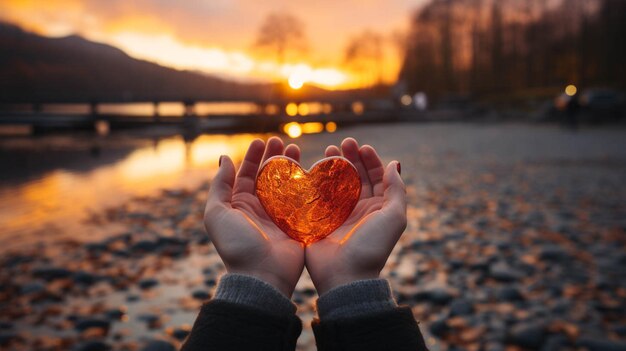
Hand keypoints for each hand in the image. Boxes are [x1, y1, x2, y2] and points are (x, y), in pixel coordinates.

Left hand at [204, 137, 303, 296]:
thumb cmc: (236, 245)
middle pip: (268, 177)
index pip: (246, 174)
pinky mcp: (297, 224)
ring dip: (291, 167)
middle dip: (274, 157)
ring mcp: (280, 216)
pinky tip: (312, 170)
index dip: (253, 157)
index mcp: (240, 205)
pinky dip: (307, 185)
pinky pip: (303, 201)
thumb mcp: (217, 213)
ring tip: (297, 150)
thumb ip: (219, 185)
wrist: (261, 276)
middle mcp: (259, 208)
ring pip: (287, 185)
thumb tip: (224, 158)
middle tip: (283, 142)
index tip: (261, 140)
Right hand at [305, 138, 405, 294]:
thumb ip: (396, 190)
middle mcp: (359, 208)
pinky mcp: (319, 220)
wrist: (346, 275)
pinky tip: (312, 168)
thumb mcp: (394, 217)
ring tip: (328, 151)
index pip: (376, 177)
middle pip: (356, 176)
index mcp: (378, 207)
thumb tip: (394, 164)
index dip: (370, 160)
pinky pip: (318, 195)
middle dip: (350, 157)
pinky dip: (316, 180)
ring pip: (336, 182)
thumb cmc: (373, 246)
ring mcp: (338, 213)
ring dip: (333, 165)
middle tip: (343, 143)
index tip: (362, 146)